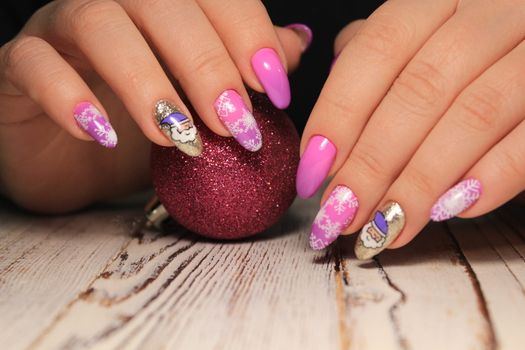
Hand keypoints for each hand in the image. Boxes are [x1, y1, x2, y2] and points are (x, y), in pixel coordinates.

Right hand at [0, 0, 306, 211]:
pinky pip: (34, 65)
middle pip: (160, 4)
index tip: (274, 87)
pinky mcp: (19, 66)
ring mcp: (60, 30)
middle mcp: (114, 6)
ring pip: (98, 23)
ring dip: (145, 81)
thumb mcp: (202, 102)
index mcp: (162, 9)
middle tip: (235, 122)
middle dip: (206, 63)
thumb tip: (296, 43)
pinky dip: (68, 97)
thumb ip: (243, 68)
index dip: (247, 33)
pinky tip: (102, 134)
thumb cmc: (141, 126)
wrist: (71, 158)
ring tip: (177, 136)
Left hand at [299, 0, 524, 257]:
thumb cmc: (482, 39)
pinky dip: (492, 177)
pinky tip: (451, 210)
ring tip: (385, 228)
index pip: (377, 49)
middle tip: (342, 214)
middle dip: (372, 162)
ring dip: (420, 182)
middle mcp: (492, 10)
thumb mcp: (431, 24)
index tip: (312, 170)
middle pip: (419, 91)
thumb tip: (334, 80)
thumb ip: (383, 46)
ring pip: (473, 116)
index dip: (339, 113)